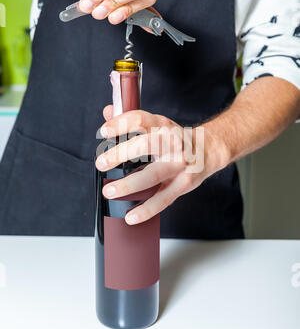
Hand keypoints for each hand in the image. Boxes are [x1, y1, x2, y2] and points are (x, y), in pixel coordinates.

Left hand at [95, 106, 228, 224]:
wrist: (208, 151)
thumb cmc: (175, 139)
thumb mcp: (156, 125)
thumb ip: (131, 120)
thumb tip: (107, 112)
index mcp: (162, 126)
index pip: (141, 119)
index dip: (121, 124)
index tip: (104, 131)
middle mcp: (172, 143)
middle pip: (147, 145)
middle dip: (122, 153)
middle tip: (101, 163)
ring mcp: (179, 164)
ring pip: (153, 174)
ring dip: (130, 185)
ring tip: (109, 191)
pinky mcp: (183, 184)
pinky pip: (164, 198)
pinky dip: (147, 210)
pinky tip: (131, 216)